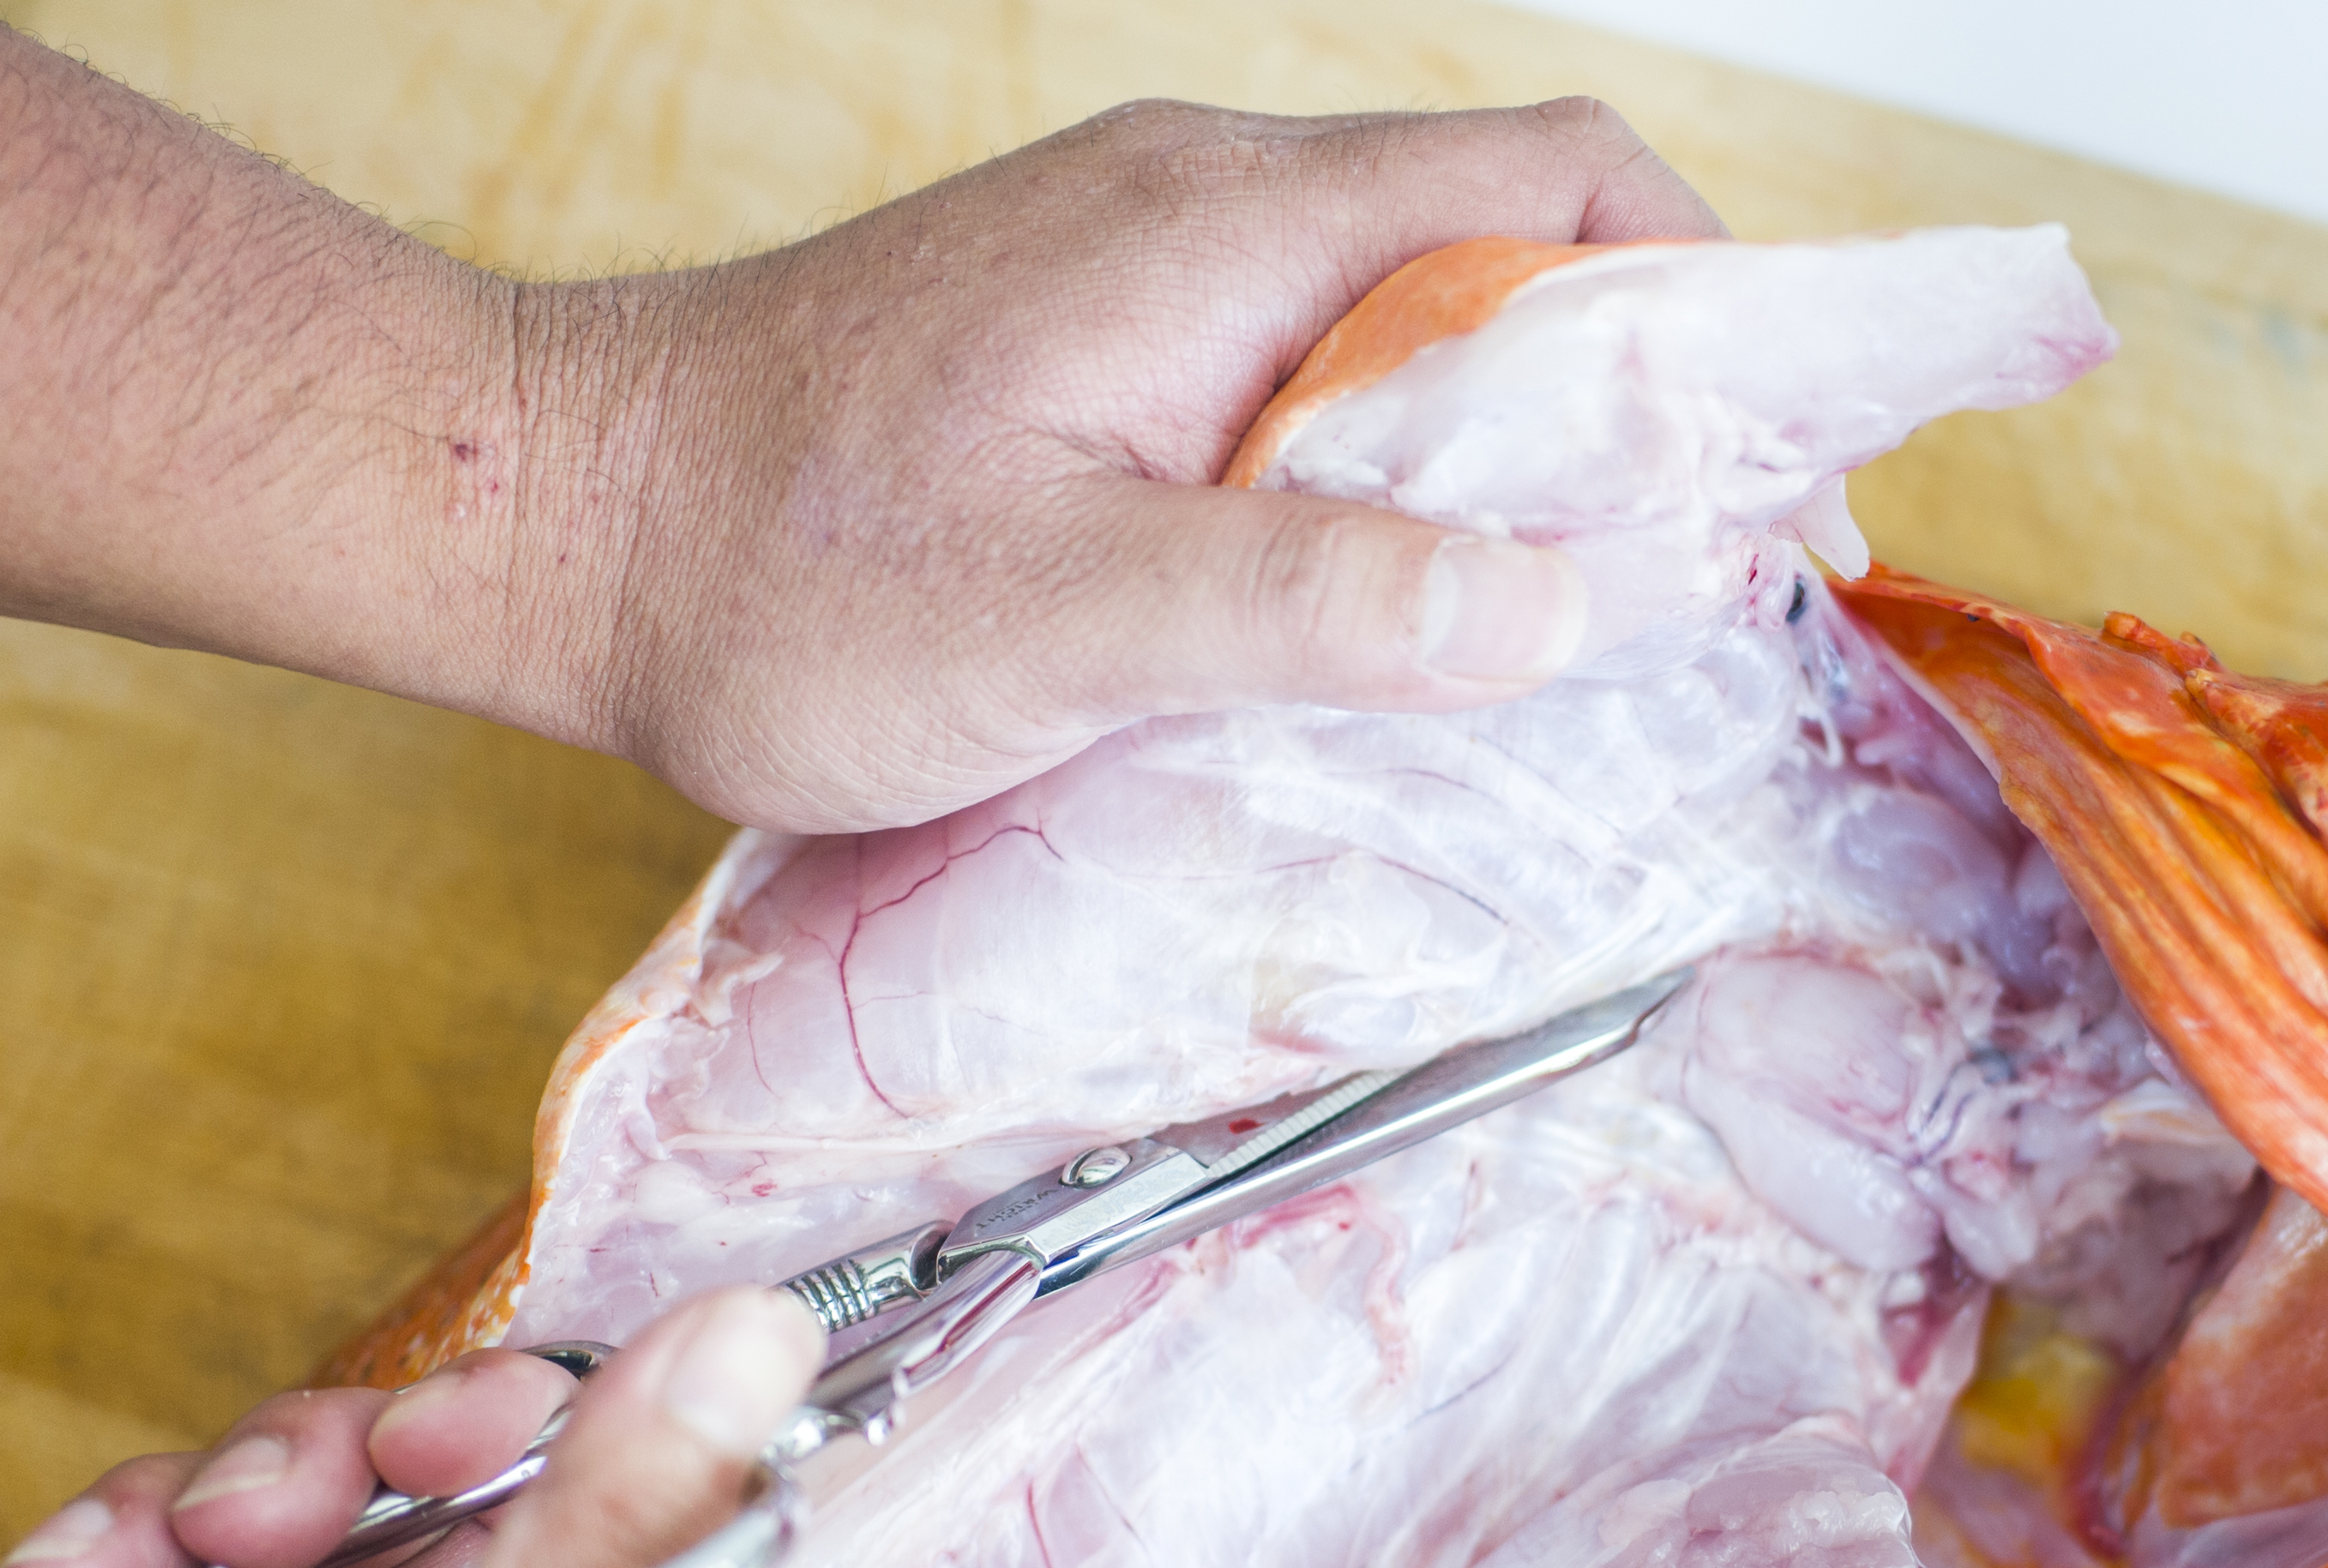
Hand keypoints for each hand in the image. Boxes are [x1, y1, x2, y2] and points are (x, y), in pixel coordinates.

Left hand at [558, 99, 1724, 827]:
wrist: (554, 523)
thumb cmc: (777, 574)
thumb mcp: (1060, 621)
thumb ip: (1313, 604)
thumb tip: (1563, 605)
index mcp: (1229, 233)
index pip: (1564, 187)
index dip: (1717, 320)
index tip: (1773, 490)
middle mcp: (1209, 207)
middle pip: (1519, 248)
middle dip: (1645, 405)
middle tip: (1698, 588)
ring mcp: (1152, 263)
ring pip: (1420, 317)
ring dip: (1518, 454)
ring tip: (1563, 620)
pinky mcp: (1104, 334)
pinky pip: (1317, 369)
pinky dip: (1401, 473)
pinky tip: (1389, 605)